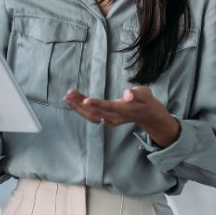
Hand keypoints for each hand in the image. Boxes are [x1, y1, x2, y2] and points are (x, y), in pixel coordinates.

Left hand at [64, 87, 181, 147]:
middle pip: (95, 113)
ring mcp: (110, 121)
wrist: (148, 115)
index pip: (108, 107)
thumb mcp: (145, 94)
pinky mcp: (107, 120)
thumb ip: (137, 93)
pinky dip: (81, 110)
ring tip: (67, 97)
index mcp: (124, 110)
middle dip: (80, 104)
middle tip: (68, 94)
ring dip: (78, 108)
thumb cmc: (145, 100)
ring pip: (91, 116)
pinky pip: (92, 116)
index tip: (85, 100)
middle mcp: (115, 117)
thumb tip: (127, 94)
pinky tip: (73, 102)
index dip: (97, 103)